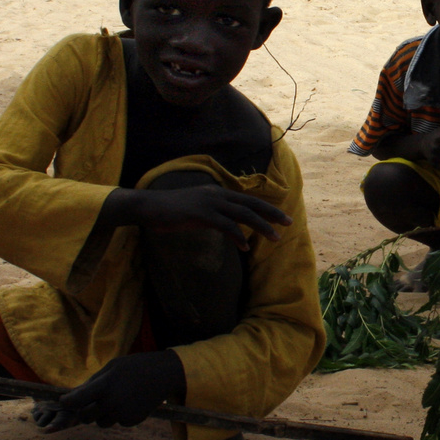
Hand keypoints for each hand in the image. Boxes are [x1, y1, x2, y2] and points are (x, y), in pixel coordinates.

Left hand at [57, 351, 185, 427]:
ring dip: (103, 414)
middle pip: (85, 417)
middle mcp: (111, 402)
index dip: (68, 402)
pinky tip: (129, 403)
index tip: (66, 401)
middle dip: (85, 410)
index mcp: (104, 386)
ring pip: (101, 422)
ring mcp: (122, 413)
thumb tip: (73, 395)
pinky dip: (119, 416)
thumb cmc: (135, 367)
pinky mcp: (132, 421)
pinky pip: (117, 422)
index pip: (75, 401)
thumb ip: (92, 382)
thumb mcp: (112, 367)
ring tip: (116, 399)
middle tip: (92, 402)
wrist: (164, 374)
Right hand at [131, 185, 290, 247]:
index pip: (248, 199)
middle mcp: (217, 194)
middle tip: (289, 223)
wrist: (150, 206)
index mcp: (218, 192)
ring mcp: (210, 203)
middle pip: (251, 204)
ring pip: (243, 214)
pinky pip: (225, 225)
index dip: (266, 207)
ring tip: (275, 238)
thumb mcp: (198, 209)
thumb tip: (229, 225)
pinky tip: (245, 247)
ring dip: (261, 227)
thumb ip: (215, 214)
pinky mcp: (201, 214)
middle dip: (272, 214)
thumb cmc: (172, 211)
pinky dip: (237, 236)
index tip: (281, 216)